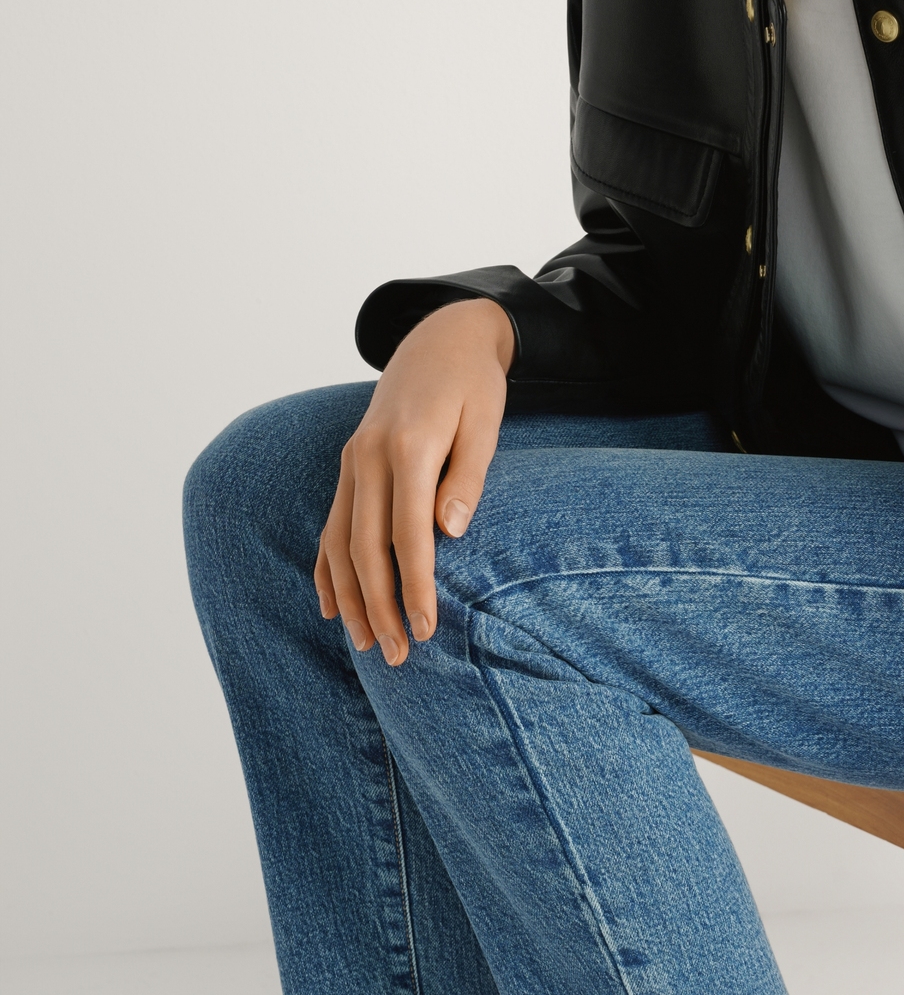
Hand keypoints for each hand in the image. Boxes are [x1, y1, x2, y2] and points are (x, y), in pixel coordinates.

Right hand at [316, 298, 515, 663]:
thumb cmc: (473, 385)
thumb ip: (468, 478)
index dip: (414, 585)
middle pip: (365, 547)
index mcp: (408, 446)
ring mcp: (352, 461)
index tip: (425, 629)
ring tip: (365, 645)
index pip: (406, 533)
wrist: (439, 338)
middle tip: (396, 656)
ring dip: (349, 598)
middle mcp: (368, 455)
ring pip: (339, 541)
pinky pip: (330, 526)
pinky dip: (328, 570)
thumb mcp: (485, 423)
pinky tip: (331, 608)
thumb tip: (450, 533)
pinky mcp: (348, 467)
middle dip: (379, 606)